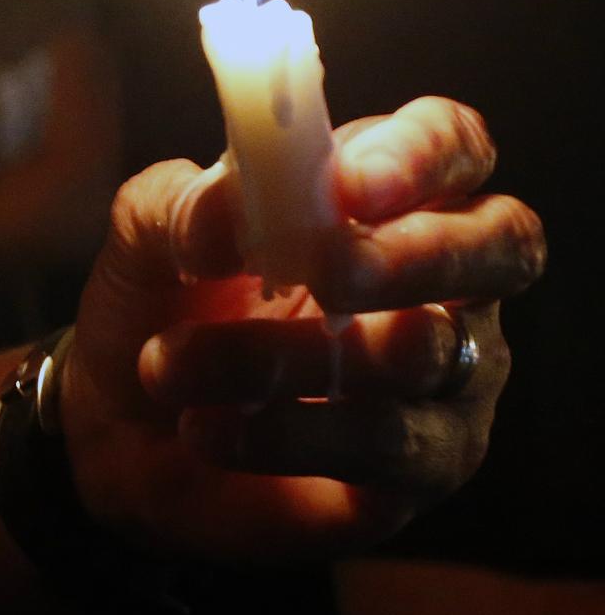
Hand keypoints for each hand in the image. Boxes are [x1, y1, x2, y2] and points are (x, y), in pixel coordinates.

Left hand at [64, 97, 544, 558]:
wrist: (111, 429)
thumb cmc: (157, 309)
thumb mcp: (147, 241)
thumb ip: (184, 206)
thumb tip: (230, 206)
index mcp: (385, 198)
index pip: (455, 147)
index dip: (423, 154)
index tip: (350, 182)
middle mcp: (442, 284)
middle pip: (504, 245)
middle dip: (417, 253)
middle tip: (324, 271)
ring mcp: (448, 381)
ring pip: (420, 353)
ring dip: (277, 355)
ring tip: (168, 365)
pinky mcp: (421, 467)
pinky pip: (388, 445)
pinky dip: (286, 434)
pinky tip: (205, 429)